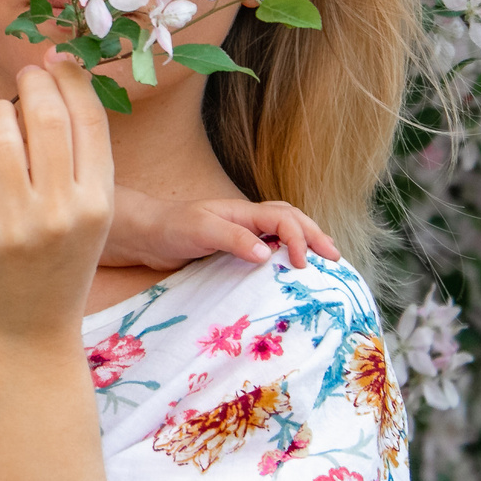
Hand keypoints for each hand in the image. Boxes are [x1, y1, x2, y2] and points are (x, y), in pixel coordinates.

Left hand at [0, 57, 114, 348]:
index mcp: (99, 202)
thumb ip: (79, 152)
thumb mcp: (90, 213)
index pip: (87, 117)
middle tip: (20, 79)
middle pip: (43, 113)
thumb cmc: (58, 262)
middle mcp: (61, 212)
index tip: (52, 61)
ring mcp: (15, 226)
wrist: (26, 334)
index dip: (68, 77)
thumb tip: (58, 67)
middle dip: (28, 83)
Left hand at [105, 193, 338, 271]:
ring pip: (283, 230)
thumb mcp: (201, 231)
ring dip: (306, 241)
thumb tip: (269, 254)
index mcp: (243, 211)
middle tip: (335, 258)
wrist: (144, 235)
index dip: (299, 239)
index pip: (284, 219)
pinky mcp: (233, 249)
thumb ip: (233, 240)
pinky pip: (269, 246)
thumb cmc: (170, 228)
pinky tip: (292, 269)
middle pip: (292, 219)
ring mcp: (241, 233)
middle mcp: (247, 220)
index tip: (302, 265)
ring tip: (325, 259)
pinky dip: (287, 253)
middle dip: (316, 235)